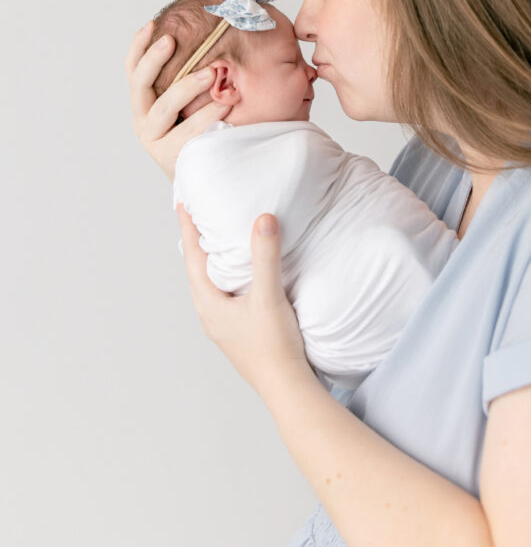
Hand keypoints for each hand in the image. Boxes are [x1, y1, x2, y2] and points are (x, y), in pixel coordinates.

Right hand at [124, 20, 231, 179]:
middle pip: (139, 84)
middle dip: (153, 60)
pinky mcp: (169, 155)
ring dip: (186, 87)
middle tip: (171, 40)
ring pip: (163, 108)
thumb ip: (188, 75)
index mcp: (143, 99)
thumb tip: (209, 35)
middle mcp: (142, 116)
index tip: (153, 24)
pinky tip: (222, 105)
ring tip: (211, 73)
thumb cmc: (196, 127)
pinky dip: (205, 116)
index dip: (138, 45)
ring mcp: (152, 137)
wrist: (197, 171)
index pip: (132, 68)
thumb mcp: (187, 99)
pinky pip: (186, 132)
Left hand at [176, 204, 312, 398]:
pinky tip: (238, 274)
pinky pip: (223, 294)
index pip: (192, 257)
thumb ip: (265, 256)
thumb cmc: (273, 345)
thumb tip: (263, 219)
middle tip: (196, 216)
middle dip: (195, 242)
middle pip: (196, 270)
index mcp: (209, 304)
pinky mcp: (236, 330)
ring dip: (210, 260)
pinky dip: (224, 275)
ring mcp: (222, 325)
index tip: (182, 205)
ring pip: (209, 283)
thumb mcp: (269, 295)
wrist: (286, 386)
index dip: (188, 229)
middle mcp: (210, 314)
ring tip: (214, 239)